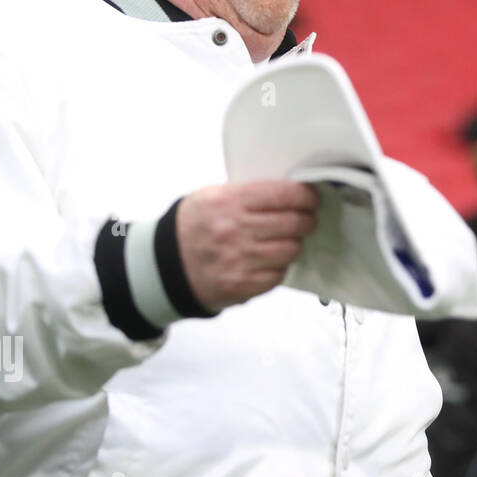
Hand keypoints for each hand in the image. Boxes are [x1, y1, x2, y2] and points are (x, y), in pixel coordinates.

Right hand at [176, 180, 319, 311]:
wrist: (164, 265)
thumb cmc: (192, 227)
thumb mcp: (212, 196)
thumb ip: (249, 193)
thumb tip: (291, 192)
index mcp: (229, 201)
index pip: (285, 194)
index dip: (306, 196)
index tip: (311, 198)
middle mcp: (235, 229)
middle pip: (294, 222)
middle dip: (307, 220)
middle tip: (306, 219)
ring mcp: (240, 259)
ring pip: (291, 249)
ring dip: (294, 244)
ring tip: (286, 240)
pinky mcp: (242, 284)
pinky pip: (279, 274)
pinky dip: (279, 267)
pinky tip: (269, 260)